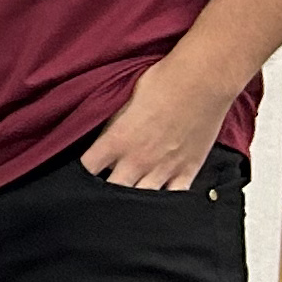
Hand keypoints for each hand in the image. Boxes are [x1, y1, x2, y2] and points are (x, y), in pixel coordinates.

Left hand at [83, 63, 234, 190]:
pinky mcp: (189, 169)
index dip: (81, 174)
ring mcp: (164, 168)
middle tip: (103, 190)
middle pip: (112, 192)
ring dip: (132, 199)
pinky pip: (174, 197)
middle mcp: (137, 160)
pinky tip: (159, 200)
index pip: (87, 170)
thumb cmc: (161, 82)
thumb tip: (100, 141)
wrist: (202, 81)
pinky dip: (165, 201)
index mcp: (115, 141)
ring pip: (141, 199)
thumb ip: (110, 127)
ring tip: (127, 199)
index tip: (80, 175)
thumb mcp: (122, 101)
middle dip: (104, 193)